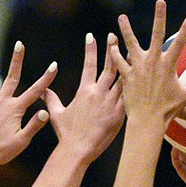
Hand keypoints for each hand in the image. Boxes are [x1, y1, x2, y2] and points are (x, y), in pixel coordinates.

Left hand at [0, 43, 56, 171]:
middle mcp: (0, 102)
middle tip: (19, 44)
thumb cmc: (1, 151)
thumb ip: (34, 125)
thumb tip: (46, 112)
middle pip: (11, 77)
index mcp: (15, 109)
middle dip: (17, 60)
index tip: (54, 66)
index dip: (46, 79)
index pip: (34, 91)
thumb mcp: (22, 141)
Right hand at [43, 33, 124, 163]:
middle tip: (115, 36)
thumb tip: (44, 90)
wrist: (78, 150)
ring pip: (123, 79)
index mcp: (84, 91)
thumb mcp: (57, 114)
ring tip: (134, 54)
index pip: (88, 64)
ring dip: (128, 66)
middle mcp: (99, 93)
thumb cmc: (67, 134)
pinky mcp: (120, 114)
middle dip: (112, 49)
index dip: (91, 49)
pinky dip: (135, 87)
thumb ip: (52, 99)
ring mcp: (111, 103)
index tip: (92, 36)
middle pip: (109, 67)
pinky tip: (141, 79)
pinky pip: (129, 97)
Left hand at [108, 0, 185, 128]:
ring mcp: (138, 67)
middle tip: (160, 1)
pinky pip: (119, 61)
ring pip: (131, 43)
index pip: (180, 42)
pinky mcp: (126, 75)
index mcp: (168, 65)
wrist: (147, 121)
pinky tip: (111, 43)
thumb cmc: (167, 110)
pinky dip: (114, 53)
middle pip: (156, 34)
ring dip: (126, 29)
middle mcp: (153, 62)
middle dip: (159, 17)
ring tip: (121, 17)